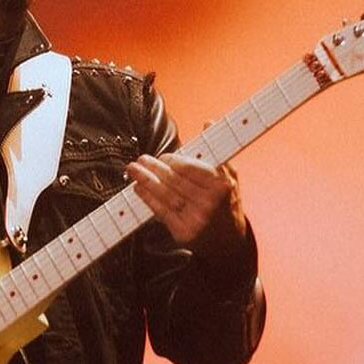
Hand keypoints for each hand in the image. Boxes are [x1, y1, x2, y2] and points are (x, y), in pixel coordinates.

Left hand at [125, 154, 245, 246]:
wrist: (229, 241)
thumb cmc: (226, 203)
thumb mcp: (230, 177)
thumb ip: (217, 150)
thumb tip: (208, 123)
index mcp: (222, 186)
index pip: (190, 168)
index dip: (172, 160)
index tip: (163, 156)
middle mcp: (210, 203)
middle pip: (174, 181)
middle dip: (154, 168)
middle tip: (141, 160)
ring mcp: (197, 220)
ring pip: (165, 195)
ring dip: (145, 181)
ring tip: (133, 170)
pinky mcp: (184, 233)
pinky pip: (161, 212)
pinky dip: (147, 198)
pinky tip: (138, 188)